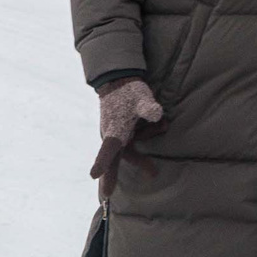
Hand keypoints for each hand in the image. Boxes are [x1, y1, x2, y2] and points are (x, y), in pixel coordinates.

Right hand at [89, 77, 165, 194]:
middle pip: (122, 158)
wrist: (118, 81)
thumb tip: (157, 114)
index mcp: (115, 131)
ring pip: (133, 148)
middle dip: (139, 164)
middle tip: (152, 174)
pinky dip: (148, 132)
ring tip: (162, 124)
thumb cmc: (128, 90)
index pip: (108, 149)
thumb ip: (148, 107)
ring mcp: (117, 137)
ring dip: (148, 137)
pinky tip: (156, 123)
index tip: (93, 175)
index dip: (102, 162)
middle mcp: (113, 137)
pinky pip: (136, 141)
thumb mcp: (141, 96)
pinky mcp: (123, 134)